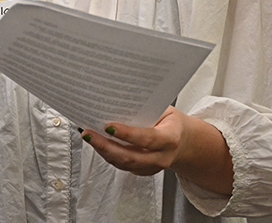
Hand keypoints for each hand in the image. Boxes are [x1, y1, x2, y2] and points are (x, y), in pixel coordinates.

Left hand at [80, 106, 232, 195]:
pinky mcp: (142, 171)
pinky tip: (95, 142)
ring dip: (102, 150)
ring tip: (87, 136)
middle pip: (130, 157)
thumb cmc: (170, 121)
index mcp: (170, 138)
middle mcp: (162, 157)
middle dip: (105, 146)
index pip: (147, 138)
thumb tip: (116, 99)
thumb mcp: (164, 110)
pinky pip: (121, 165)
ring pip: (123, 164)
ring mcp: (152, 167)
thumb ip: (145, 108)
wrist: (184, 141)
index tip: (108, 126)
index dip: (127, 134)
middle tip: (87, 133)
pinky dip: (106, 154)